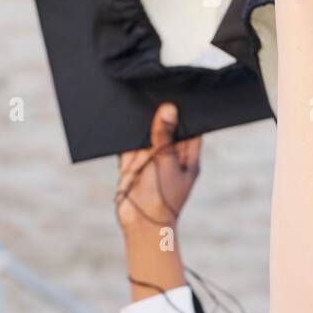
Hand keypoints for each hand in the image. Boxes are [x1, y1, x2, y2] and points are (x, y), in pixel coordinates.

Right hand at [115, 102, 199, 232]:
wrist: (141, 224)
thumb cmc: (164, 197)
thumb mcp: (167, 162)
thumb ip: (165, 136)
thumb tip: (168, 109)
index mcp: (188, 156)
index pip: (190, 129)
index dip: (186, 113)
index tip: (180, 92)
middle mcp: (169, 155)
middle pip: (166, 128)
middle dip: (160, 113)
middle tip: (155, 88)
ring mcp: (150, 159)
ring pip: (146, 133)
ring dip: (141, 121)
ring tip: (138, 95)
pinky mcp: (131, 163)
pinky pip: (128, 143)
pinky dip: (125, 133)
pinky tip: (122, 114)